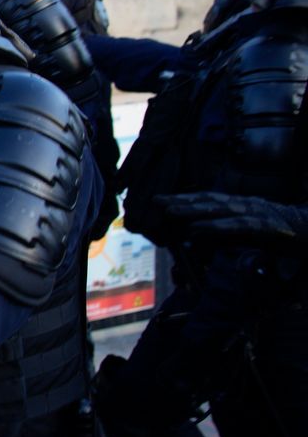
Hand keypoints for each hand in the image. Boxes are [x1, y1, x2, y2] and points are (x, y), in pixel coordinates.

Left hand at [155, 192, 307, 250]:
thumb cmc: (280, 234)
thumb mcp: (247, 234)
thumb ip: (222, 234)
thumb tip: (193, 238)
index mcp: (241, 205)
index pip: (208, 199)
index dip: (184, 198)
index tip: (160, 200)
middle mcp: (246, 204)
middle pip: (208, 200)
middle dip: (181, 200)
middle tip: (156, 201)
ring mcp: (256, 213)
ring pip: (220, 209)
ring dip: (193, 209)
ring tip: (171, 211)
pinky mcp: (266, 227)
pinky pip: (237, 226)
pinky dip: (216, 226)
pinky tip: (198, 229)